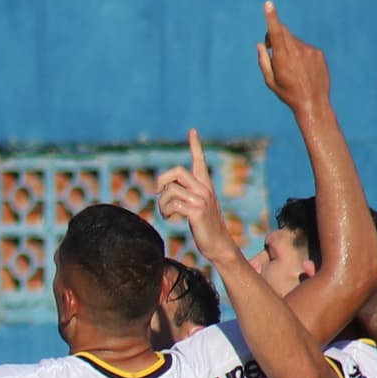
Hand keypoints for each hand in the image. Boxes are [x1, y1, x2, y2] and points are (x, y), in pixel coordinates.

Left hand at [153, 132, 242, 268]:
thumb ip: (185, 195)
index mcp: (206, 186)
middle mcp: (204, 189)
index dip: (195, 145)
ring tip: (165, 213)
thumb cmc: (206, 228)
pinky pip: (173, 204)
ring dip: (161, 203)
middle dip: (162, 180)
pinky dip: (166, 211)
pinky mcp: (196, 212)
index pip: (200, 161)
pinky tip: (170, 218)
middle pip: (177, 171)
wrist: (219, 246)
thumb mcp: (197, 207)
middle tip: (157, 192)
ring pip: (170, 190)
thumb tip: (163, 189)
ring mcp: (201, 200)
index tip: (192, 131)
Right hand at [254, 1, 332, 118]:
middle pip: (283, 31)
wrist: (314, 103)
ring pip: (294, 40)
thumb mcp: (270, 81)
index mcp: (282, 58)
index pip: (275, 33)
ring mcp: (310, 51)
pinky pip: (305, 47)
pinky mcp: (318, 53)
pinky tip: (303, 69)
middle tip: (271, 49)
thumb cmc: (288, 94)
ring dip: (289, 47)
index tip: (269, 3)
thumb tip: (260, 45)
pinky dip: (301, 53)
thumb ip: (263, 61)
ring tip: (293, 67)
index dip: (271, 17)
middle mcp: (297, 51)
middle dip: (275, 36)